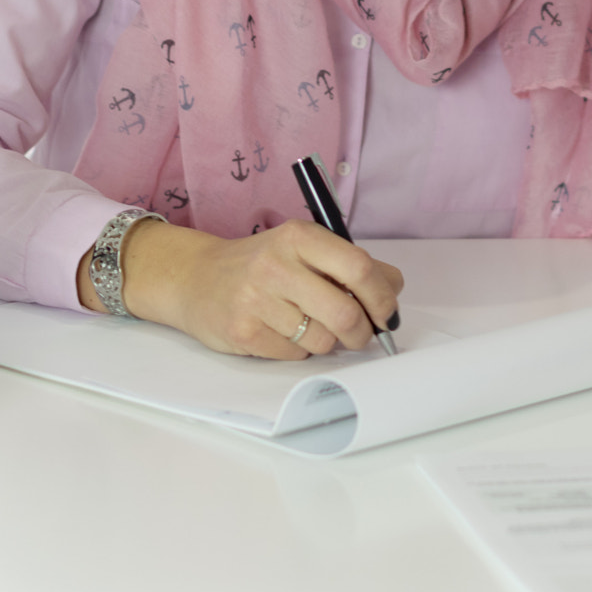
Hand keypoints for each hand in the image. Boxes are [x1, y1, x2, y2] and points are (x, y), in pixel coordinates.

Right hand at [80, 218, 403, 359]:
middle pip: (345, 312)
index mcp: (299, 237)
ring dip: (326, 341)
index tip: (388, 314)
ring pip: (322, 339)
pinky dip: (298, 350)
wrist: (196, 278)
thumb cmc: (261, 265)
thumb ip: (349, 265)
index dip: (383, 298)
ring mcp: (256, 299)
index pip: (359, 268)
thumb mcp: (303, 250)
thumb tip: (395, 287)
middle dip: (362, 332)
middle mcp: (277, 263)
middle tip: (361, 336)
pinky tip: (281, 332)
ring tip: (308, 326)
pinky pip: (295, 355)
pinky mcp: (243, 331)